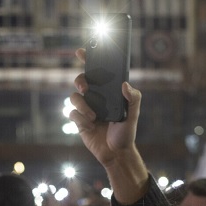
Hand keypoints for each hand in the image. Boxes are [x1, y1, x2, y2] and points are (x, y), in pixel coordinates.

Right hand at [69, 48, 141, 168]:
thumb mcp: (133, 115)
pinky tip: (90, 126)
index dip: (88, 59)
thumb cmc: (126, 133)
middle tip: (86, 88)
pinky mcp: (79, 121)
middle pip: (81, 81)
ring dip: (82, 105)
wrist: (116, 154)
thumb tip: (125, 84)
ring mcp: (86, 108)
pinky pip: (72, 114)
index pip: (97, 72)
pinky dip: (80, 119)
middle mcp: (95, 97)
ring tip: (93, 117)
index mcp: (108, 92)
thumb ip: (134, 99)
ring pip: (74, 97)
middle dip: (80, 81)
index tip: (82, 51)